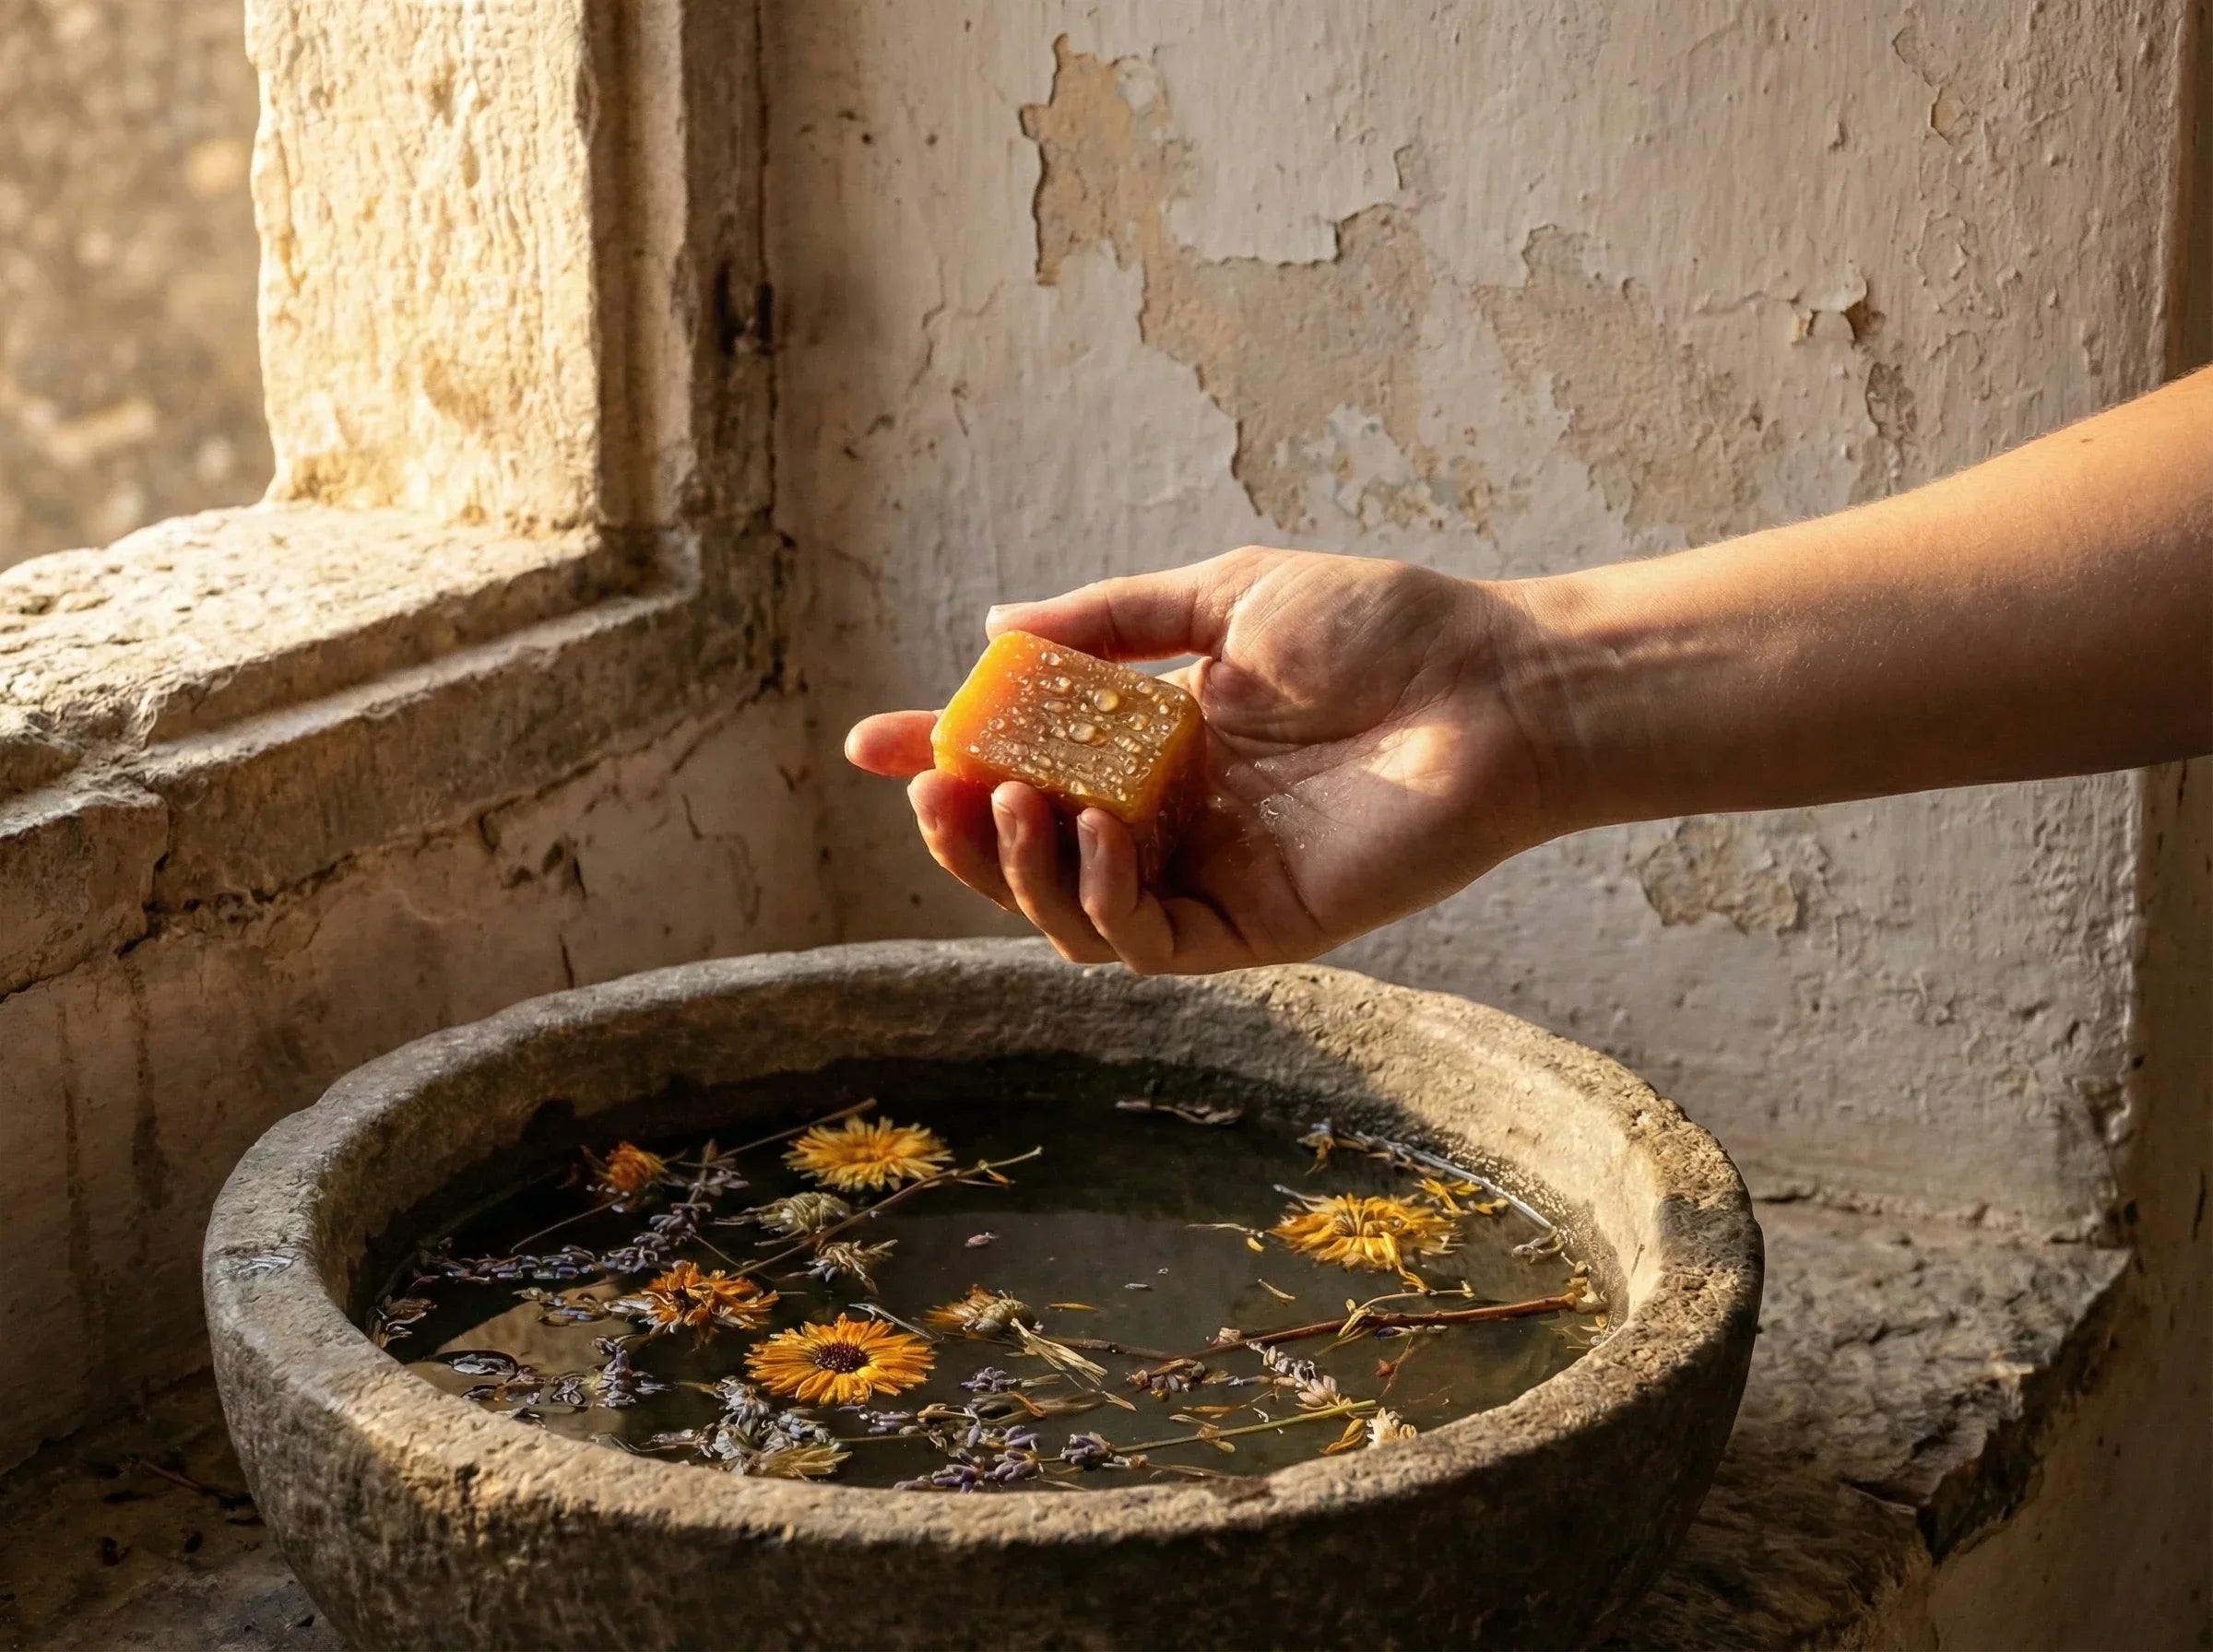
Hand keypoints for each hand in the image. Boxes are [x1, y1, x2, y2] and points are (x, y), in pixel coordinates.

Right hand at [844, 547, 1558, 972]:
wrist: (1496, 687)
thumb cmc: (1383, 628)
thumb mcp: (1225, 600)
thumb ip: (1111, 623)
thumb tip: (995, 624)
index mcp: (1159, 745)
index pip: (1027, 762)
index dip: (943, 755)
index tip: (868, 741)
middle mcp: (1173, 821)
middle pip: (1030, 853)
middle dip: (962, 829)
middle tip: (928, 784)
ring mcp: (1210, 879)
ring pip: (1069, 911)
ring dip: (1017, 867)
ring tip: (1005, 802)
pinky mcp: (1255, 929)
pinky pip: (1145, 941)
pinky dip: (1101, 900)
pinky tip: (1099, 836)